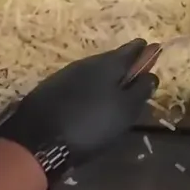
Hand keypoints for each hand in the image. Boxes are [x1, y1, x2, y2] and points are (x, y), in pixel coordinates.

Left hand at [0, 38, 157, 182]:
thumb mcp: (125, 110)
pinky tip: (89, 98)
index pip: (130, 51)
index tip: (151, 49)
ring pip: (92, 70)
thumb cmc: (91, 123)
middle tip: (134, 70)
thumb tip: (151, 75)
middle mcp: (86, 63)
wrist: (39, 139)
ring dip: (105, 75)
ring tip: (114, 86)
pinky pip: (78, 82)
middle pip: (110, 59)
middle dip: (123, 63)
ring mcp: (65, 75)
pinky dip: (88, 87)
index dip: (142, 51)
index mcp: (108, 65)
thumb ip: (141, 90)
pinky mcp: (50, 90)